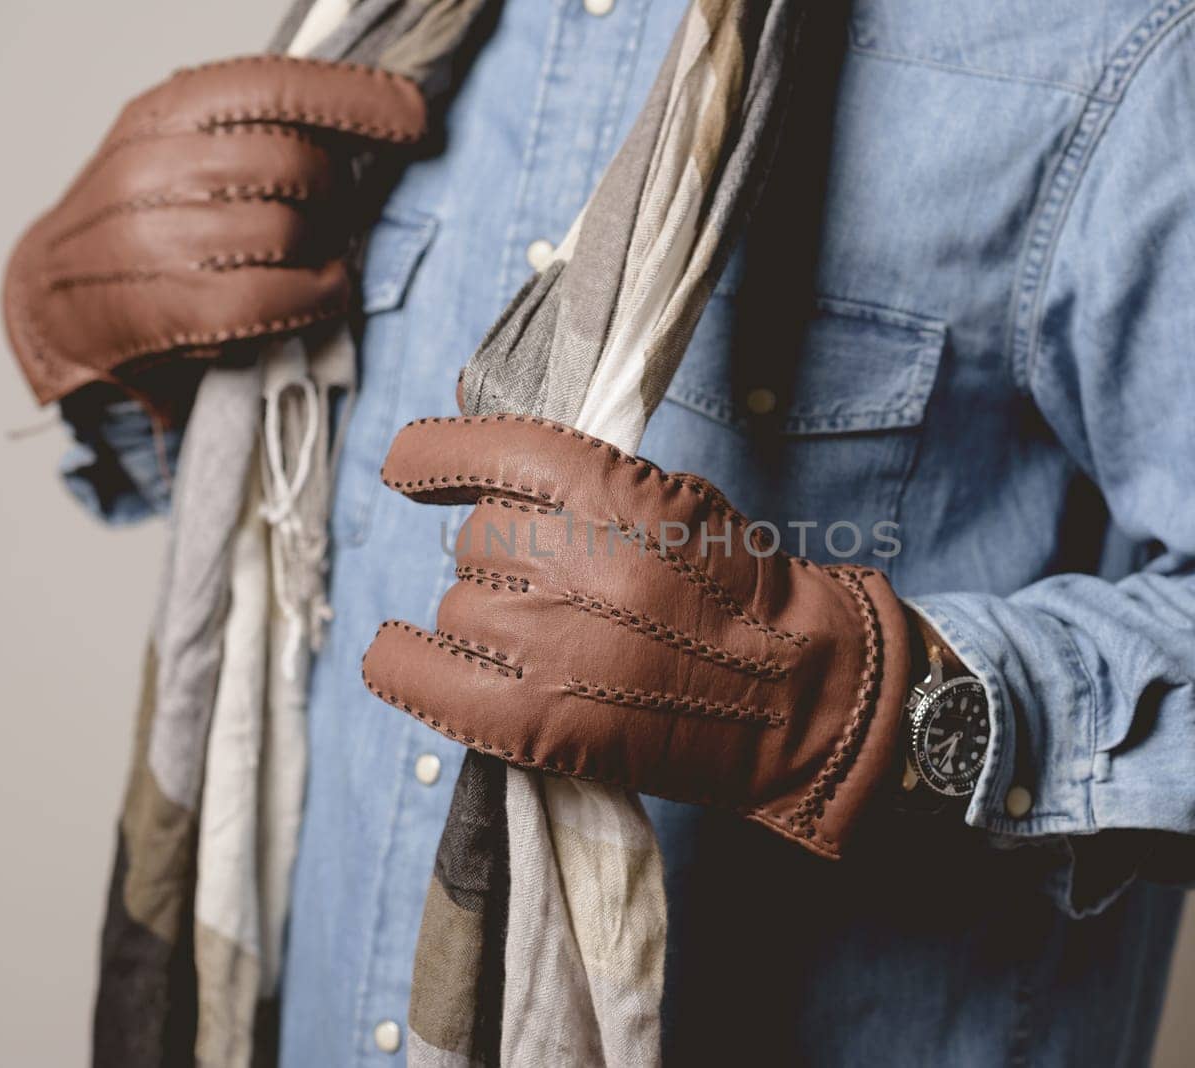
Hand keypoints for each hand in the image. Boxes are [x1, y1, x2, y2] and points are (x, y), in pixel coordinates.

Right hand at [2, 55, 426, 413]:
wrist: (53, 303)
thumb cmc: (148, 224)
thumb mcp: (193, 153)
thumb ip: (268, 134)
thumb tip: (379, 122)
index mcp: (166, 112)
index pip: (272, 86)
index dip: (354, 99)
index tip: (415, 116)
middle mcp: (148, 166)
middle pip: (288, 162)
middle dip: (336, 193)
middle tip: (336, 215)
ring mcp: (142, 239)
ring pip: (281, 232)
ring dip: (325, 254)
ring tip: (322, 262)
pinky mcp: (150, 311)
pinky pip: (260, 300)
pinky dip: (312, 299)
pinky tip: (322, 294)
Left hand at [361, 416, 913, 858]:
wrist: (794, 692)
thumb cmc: (739, 591)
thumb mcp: (672, 499)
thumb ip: (584, 483)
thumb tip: (484, 474)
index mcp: (602, 487)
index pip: (481, 450)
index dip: (433, 458)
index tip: (409, 468)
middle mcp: (562, 556)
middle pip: (476, 542)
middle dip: (510, 561)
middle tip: (570, 592)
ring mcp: (540, 639)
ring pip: (457, 605)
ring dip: (490, 617)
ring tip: (558, 643)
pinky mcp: (529, 717)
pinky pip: (417, 674)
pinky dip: (402, 662)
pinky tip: (400, 654)